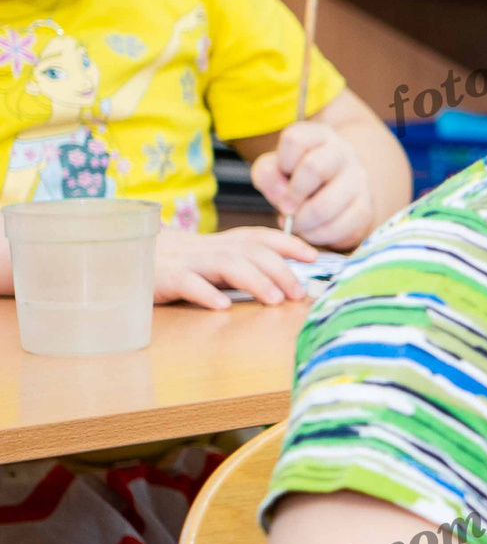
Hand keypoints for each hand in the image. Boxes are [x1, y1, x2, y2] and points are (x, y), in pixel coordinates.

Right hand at [156, 226, 316, 309]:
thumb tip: (284, 284)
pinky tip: (222, 306)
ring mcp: (183, 261)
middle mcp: (205, 248)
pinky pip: (185, 282)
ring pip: (225, 264)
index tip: (314, 256)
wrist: (114, 260)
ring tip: (274, 299)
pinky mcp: (160, 278)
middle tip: (298, 293)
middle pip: (250, 251)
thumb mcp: (205, 263)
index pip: (258, 237)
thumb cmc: (168, 267)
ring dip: (255, 280)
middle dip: (280, 270)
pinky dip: (205, 292)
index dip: (288, 243)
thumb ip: (237, 267)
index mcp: (217, 244)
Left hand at [249, 119, 371, 248]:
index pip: (295, 140)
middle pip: (314, 168)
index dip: (282, 163)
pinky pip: (338, 226)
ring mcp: (358, 179)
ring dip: (303, 221)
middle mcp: (343, 152)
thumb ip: (267, 175)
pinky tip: (312, 230)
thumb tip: (284, 197)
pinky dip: (317, 234)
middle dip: (293, 195)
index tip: (282, 176)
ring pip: (326, 204)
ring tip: (297, 223)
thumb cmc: (297, 177)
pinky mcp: (365, 207)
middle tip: (286, 207)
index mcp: (317, 135)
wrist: (332, 192)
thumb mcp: (275, 168)